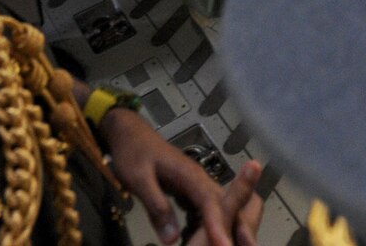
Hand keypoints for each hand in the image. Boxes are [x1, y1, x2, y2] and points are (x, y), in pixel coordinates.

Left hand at [100, 109, 259, 245]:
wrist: (130, 132)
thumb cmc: (133, 151)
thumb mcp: (139, 178)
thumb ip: (157, 206)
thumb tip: (171, 238)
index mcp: (189, 175)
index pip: (209, 202)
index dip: (218, 225)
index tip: (223, 245)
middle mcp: (199, 179)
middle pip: (224, 205)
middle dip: (235, 227)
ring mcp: (196, 185)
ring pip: (220, 208)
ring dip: (228, 226)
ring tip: (231, 244)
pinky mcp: (190, 191)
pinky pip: (207, 210)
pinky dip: (213, 224)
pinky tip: (211, 237)